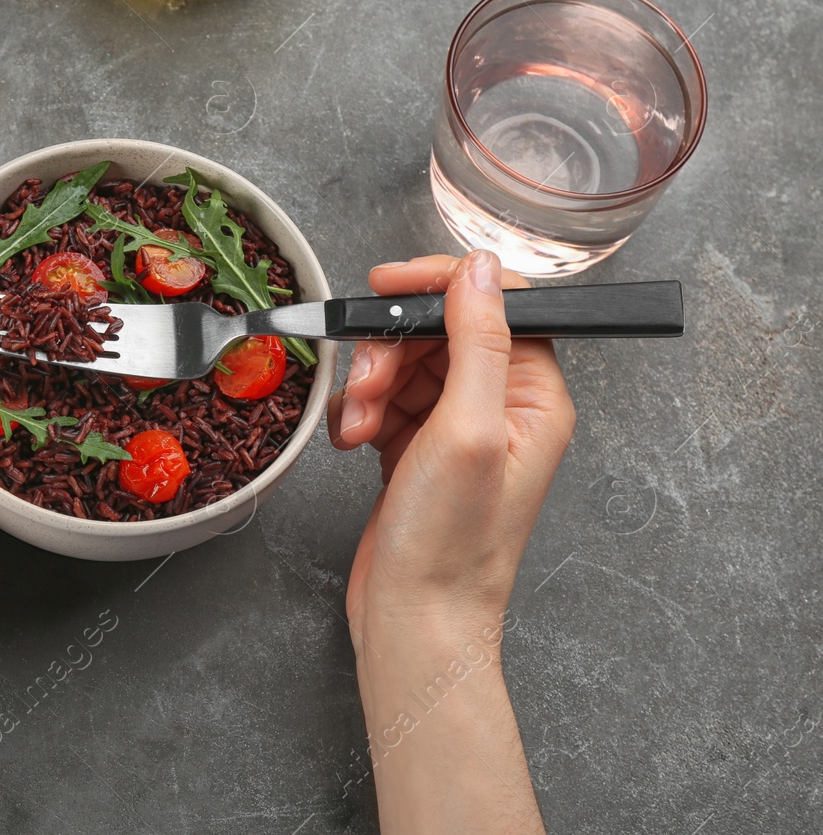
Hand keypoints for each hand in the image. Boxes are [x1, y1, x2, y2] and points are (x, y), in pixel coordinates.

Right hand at [328, 251, 575, 637]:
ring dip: (369, 385)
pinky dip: (359, 413)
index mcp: (535, 397)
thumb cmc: (452, 545)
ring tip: (358, 427)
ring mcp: (457, 429)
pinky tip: (352, 441)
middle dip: (390, 350)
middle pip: (438, 330)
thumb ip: (477, 341)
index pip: (497, 303)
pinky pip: (383, 400)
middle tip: (368, 385)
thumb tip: (481, 269)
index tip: (386, 286)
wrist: (415, 618)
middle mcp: (502, 407)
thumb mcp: (468, 431)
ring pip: (404, 363)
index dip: (440, 285)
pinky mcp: (417, 449)